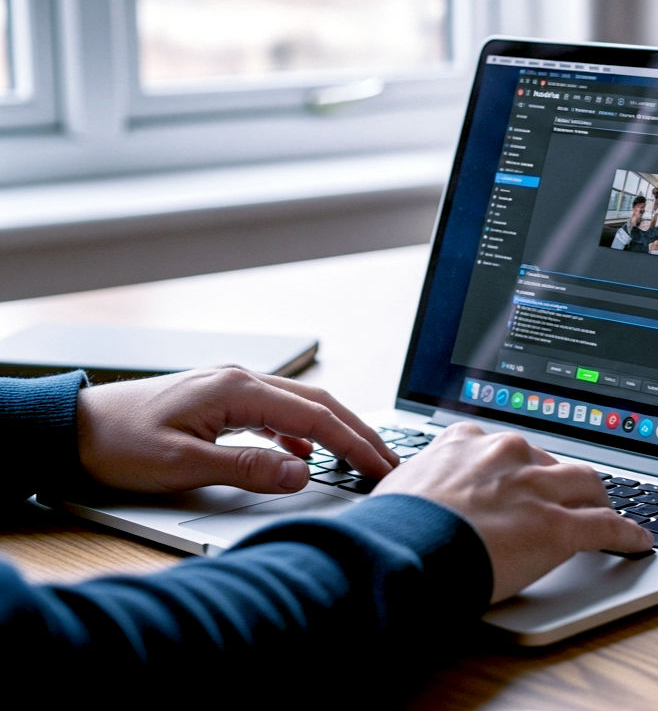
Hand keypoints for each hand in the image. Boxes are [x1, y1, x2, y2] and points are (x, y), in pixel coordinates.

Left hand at [76, 367, 398, 493]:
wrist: (73, 430)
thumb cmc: (118, 444)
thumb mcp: (183, 464)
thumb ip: (248, 468)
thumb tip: (304, 471)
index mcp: (236, 389)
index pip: (315, 416)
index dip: (354, 443)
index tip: (382, 467)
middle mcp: (240, 379)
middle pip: (318, 403)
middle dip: (359, 433)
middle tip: (390, 462)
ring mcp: (232, 386)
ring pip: (302, 405)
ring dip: (335, 430)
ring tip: (361, 458)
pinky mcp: (222, 399)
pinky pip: (278, 412)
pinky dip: (303, 431)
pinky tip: (305, 453)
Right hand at [373, 422, 653, 601]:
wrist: (401, 554)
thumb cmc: (392, 529)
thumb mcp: (402, 487)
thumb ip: (426, 483)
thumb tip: (418, 496)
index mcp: (469, 441)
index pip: (510, 448)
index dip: (523, 468)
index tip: (526, 478)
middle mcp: (508, 454)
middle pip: (555, 461)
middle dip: (565, 481)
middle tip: (569, 499)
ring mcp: (536, 488)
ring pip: (587, 484)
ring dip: (599, 500)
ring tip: (606, 513)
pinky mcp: (558, 526)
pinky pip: (606, 526)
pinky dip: (627, 533)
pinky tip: (638, 540)